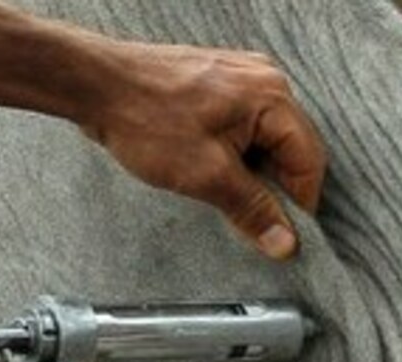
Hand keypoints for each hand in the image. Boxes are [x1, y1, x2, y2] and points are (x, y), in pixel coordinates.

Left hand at [81, 41, 326, 259]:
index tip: (284, 235)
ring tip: (222, 190)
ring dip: (253, 173)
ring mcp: (241, 79)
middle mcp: (264, 81)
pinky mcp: (219, 85)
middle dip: (274, 188)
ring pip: (266, 141)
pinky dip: (237, 154)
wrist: (93, 84)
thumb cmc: (144, 118)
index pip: (309, 161)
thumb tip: (285, 243)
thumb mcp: (207, 175)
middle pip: (291, 150)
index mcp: (272, 97)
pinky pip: (245, 127)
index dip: (300, 204)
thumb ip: (253, 210)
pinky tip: (213, 168)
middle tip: (252, 219)